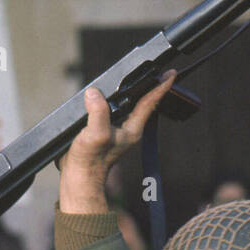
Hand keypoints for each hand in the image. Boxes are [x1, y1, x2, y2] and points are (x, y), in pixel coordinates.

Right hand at [59, 73, 176, 214]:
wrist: (79, 178)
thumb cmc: (90, 161)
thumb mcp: (96, 134)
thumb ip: (98, 112)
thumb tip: (93, 93)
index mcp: (132, 129)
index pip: (149, 103)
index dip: (160, 87)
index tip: (171, 74)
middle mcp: (128, 129)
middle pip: (143, 102)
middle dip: (150, 86)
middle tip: (158, 70)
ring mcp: (117, 130)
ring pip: (128, 106)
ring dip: (132, 92)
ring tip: (138, 78)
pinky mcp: (104, 131)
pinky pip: (112, 111)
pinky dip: (113, 100)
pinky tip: (108, 95)